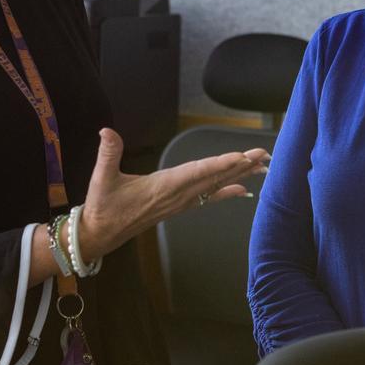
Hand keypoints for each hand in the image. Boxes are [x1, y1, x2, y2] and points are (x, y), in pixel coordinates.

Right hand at [78, 127, 269, 258]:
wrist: (101, 234)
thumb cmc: (102, 206)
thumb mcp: (102, 178)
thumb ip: (108, 153)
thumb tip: (106, 131)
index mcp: (162, 187)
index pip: (197, 173)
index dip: (220, 164)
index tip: (241, 157)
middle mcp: (177, 196)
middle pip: (214, 178)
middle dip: (240, 166)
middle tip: (263, 155)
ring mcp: (180, 203)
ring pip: (215, 187)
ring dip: (238, 175)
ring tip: (260, 167)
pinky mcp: (178, 206)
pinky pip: (208, 198)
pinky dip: (227, 191)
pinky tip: (242, 189)